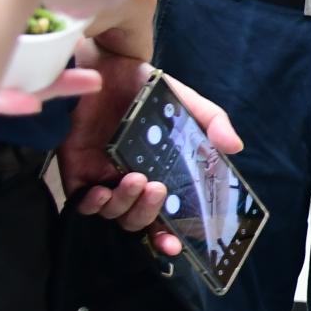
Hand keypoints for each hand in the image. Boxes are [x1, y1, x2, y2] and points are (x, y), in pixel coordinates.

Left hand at [52, 66, 240, 260]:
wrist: (109, 64)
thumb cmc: (147, 87)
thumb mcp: (187, 104)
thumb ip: (213, 122)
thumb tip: (235, 147)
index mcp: (156, 175)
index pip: (161, 219)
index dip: (166, 238)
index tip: (174, 246)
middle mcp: (128, 182)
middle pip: (135, 221)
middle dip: (147, 214)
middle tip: (157, 189)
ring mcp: (101, 177)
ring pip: (111, 213)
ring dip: (125, 205)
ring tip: (135, 179)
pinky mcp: (76, 169)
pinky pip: (81, 201)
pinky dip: (92, 203)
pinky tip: (102, 191)